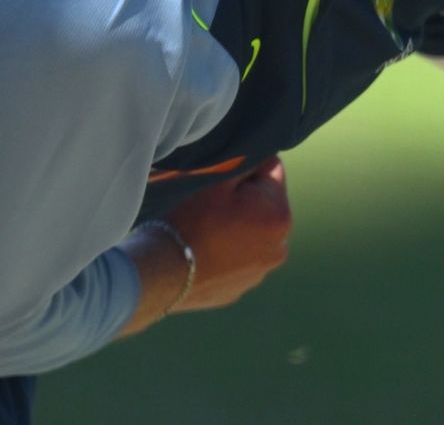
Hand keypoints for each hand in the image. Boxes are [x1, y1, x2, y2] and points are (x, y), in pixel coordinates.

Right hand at [164, 155, 291, 311]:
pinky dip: (228, 252)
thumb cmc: (193, 220)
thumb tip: (262, 155)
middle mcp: (280, 247)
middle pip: (266, 204)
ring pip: (254, 233)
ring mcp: (261, 272)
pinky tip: (205, 251)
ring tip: (208, 229)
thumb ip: (248, 162)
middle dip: (247, 199)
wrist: (163, 273)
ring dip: (239, 226)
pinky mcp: (241, 288)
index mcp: (280, 216)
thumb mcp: (220, 180)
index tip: (224, 181)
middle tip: (213, 205)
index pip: (272, 171)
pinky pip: (239, 259)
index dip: (247, 169)